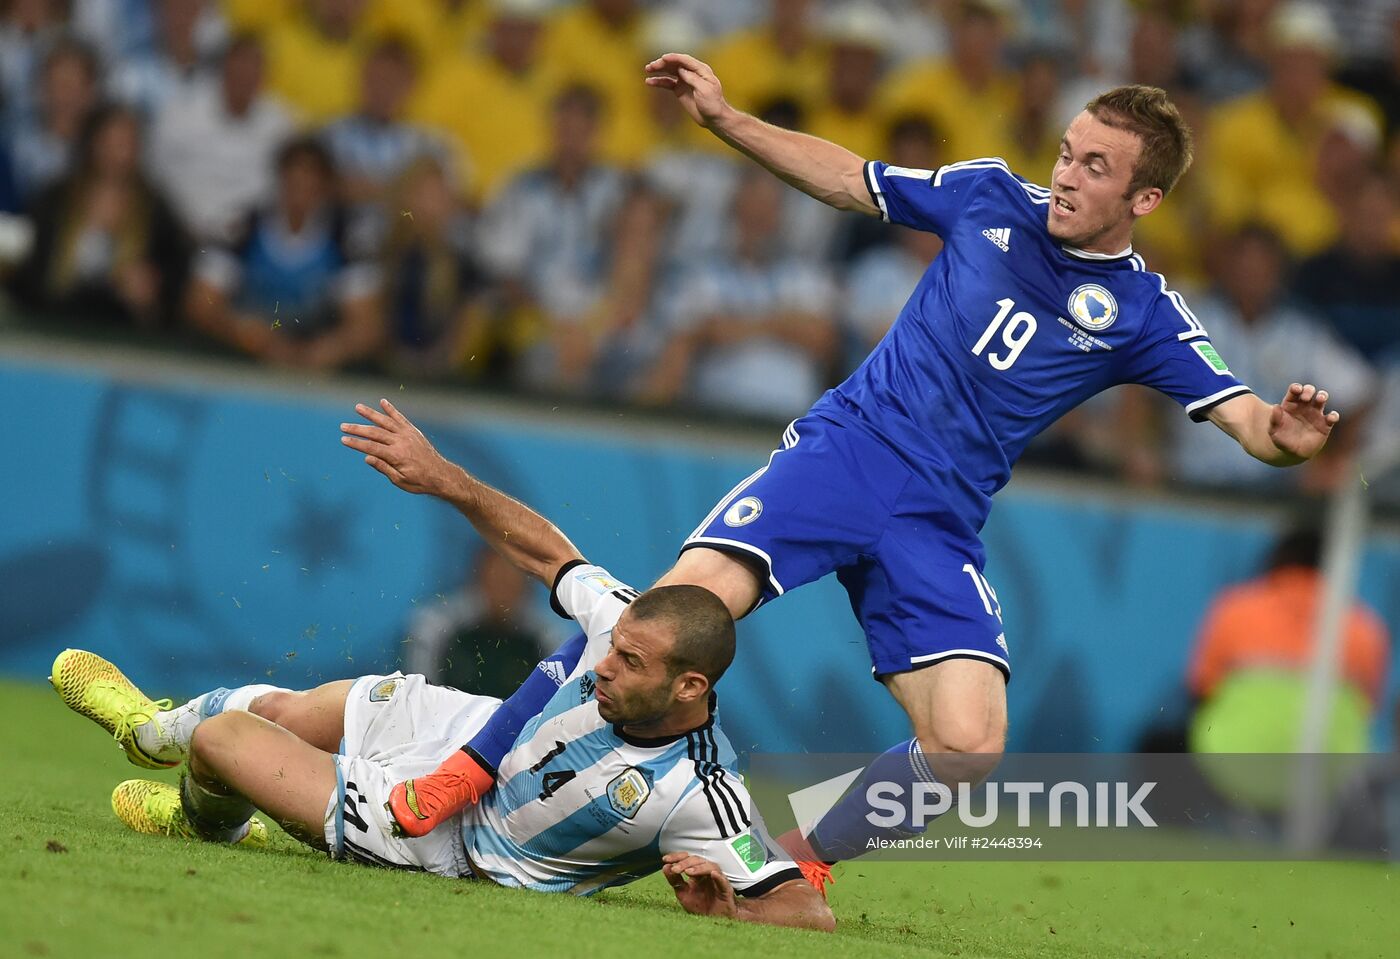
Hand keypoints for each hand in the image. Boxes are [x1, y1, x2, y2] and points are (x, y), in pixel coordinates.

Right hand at [340, 398, 456, 495]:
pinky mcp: (413, 431)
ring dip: (371, 414)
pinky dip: (391, 410)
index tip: (343, 439)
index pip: (371, 447)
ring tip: (357, 407)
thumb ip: (383, 467)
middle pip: (375, 433)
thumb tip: (366, 457)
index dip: (356, 443)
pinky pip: (401, 418)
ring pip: (386, 421)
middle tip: (343, 426)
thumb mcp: (400, 480)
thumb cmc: (420, 481)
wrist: (441, 475)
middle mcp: (401, 442)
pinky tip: (383, 402)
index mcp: (396, 456)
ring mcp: (407, 434)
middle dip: (357, 428)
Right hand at [644, 53, 729, 128]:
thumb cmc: (712, 103)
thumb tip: (681, 69)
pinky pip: (667, 83)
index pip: (685, 60)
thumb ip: (693, 78)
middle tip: (652, 66)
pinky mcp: (679, 89)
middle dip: (663, 63)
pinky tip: (649, 82)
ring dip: (659, 70)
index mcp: (701, 70)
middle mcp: (692, 72)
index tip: (663, 58)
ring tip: (648, 69)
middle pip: (675, 64)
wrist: (713, 118)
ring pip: (670, 71)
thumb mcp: (705, 90)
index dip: (674, 58)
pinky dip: (659, 81)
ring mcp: (685, 80)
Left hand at [662, 853, 737, 917]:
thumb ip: (675, 881)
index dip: (677, 857)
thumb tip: (665, 867)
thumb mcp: (683, 894)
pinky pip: (723, 880)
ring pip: (710, 866)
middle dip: (684, 863)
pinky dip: (718, 876)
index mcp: (696, 873)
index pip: (687, 859)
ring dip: (698, 868)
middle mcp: (706, 873)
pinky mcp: (725, 889)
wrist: (715, 920)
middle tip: (675, 869)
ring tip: (688, 872)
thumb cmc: (701, 906)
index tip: (665, 859)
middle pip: (697, 860)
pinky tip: (713, 874)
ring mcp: (716, 880)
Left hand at [1269, 383, 1339, 461]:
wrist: (1292, 453)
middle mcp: (1304, 406)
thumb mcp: (1274, 431)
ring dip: (1322, 396)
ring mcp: (1315, 414)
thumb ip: (1274, 419)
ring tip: (1320, 399)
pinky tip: (1330, 417)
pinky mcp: (1325, 425)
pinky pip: (1332, 417)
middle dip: (1309, 390)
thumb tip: (1275, 407)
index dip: (1296, 388)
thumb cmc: (1281, 439)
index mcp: (1290, 404)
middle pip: (1309, 391)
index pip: (1294, 391)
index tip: (1296, 390)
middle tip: (1305, 398)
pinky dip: (1333, 415)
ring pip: (1321, 399)